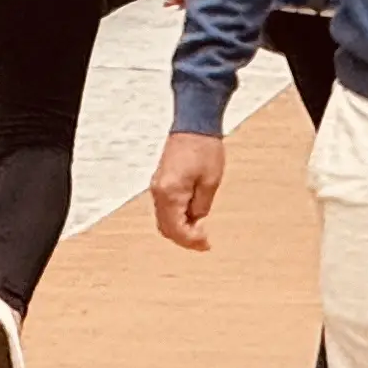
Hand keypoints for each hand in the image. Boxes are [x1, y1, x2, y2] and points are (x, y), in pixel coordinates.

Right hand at [150, 130, 226, 249]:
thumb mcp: (210, 182)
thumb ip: (201, 207)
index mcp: (169, 193)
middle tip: (204, 242)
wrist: (194, 123)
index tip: (207, 244)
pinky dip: (176, 217)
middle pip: (166, 228)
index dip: (191, 242)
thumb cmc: (204, 149)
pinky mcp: (161, 180)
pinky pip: (164, 208)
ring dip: (180, 229)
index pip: (176, 229)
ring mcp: (157, 185)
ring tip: (200, 230)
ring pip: (163, 219)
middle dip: (184, 239)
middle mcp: (158, 191)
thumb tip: (196, 223)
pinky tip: (192, 215)